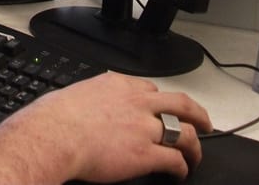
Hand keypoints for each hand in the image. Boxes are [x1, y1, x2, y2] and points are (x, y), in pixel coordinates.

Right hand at [0, 72, 211, 183]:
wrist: (55, 136)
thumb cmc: (55, 119)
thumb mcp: (76, 95)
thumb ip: (91, 99)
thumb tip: (83, 106)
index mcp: (119, 86)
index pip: (150, 88)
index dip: (159, 100)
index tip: (161, 108)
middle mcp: (137, 102)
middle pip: (179, 103)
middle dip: (196, 113)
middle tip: (204, 122)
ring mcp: (145, 127)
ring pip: (184, 132)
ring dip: (195, 144)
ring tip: (197, 154)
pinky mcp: (147, 153)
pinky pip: (175, 159)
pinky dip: (182, 167)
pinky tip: (181, 173)